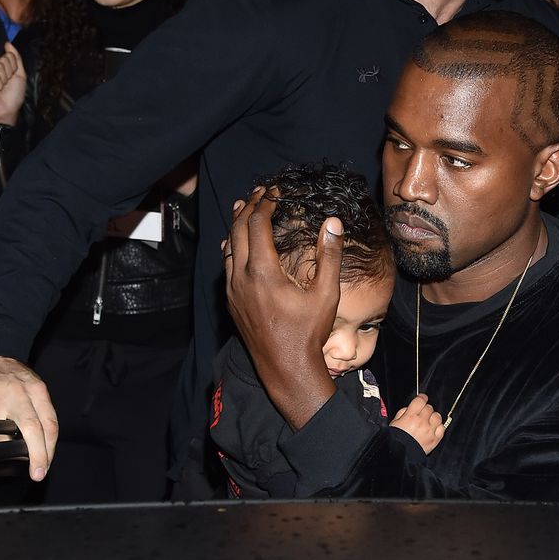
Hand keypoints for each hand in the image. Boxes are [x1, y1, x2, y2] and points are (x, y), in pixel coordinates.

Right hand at [0, 42, 26, 125]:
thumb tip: (8, 43)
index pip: (9, 56)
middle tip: (5, 84)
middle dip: (9, 74)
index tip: (11, 78)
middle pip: (4, 60)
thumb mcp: (20, 74)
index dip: (14, 69)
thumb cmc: (14, 94)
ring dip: (3, 80)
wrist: (7, 109)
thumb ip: (16, 58)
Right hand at [0, 355, 58, 480]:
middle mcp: (19, 391)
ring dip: (2, 449)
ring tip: (3, 457)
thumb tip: (41, 445)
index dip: (49, 448)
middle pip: (32, 427)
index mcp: (37, 390)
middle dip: (36, 454)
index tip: (45, 466)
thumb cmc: (9, 377)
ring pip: (0, 430)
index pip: (50, 423)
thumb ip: (37, 412)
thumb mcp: (30, 388)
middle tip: (36, 472)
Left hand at [224, 187, 343, 428]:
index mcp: (263, 272)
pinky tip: (235, 244)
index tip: (275, 192)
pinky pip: (225, 267)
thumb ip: (330, 255)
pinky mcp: (230, 303)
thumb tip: (333, 223)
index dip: (266, 204)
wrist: (286, 368)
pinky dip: (231, 247)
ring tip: (244, 208)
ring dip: (236, 225)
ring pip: (228, 248)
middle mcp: (241, 278)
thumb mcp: (326, 294)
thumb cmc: (309, 333)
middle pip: (238, 231)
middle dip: (249, 208)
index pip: (257, 225)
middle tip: (260, 193)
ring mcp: (232, 291)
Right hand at [390, 393, 444, 454]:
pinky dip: (438, 426)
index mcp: (411, 416)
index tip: (422, 398)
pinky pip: (442, 428)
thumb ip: (403, 412)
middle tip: (421, 414)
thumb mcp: (394, 422)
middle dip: (425, 409)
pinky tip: (432, 428)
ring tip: (427, 421)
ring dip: (432, 417)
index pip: (420, 400)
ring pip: (437, 416)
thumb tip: (410, 408)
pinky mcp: (435, 439)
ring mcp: (430, 430)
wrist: (401, 455)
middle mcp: (422, 422)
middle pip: (429, 408)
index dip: (422, 397)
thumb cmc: (396, 439)